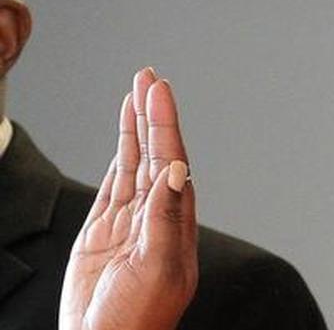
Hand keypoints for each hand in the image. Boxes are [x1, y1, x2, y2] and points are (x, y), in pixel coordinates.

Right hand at [60, 68, 197, 329]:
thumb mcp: (157, 267)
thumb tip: (179, 172)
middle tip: (149, 76)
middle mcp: (156, 215)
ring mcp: (129, 221)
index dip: (165, 123)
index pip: (172, 159)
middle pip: (157, 152)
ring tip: (136, 92)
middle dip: (153, 114)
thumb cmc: (138, 319)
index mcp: (174, 220)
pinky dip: (120, 155)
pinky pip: (116, 182)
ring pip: (136, 162)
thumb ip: (166, 219)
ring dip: (137, 128)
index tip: (159, 90)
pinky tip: (125, 136)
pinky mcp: (105, 230)